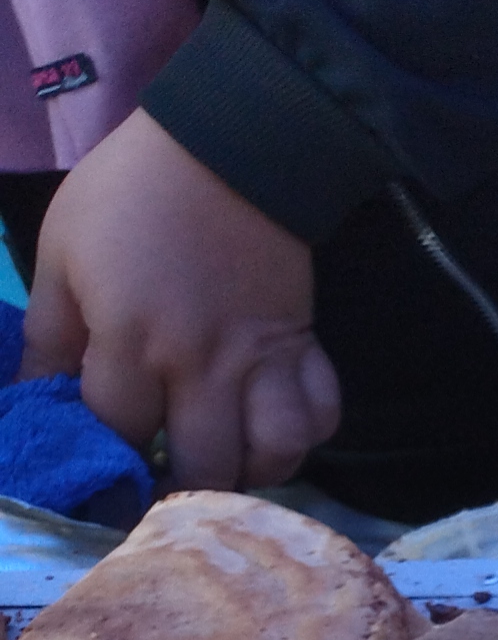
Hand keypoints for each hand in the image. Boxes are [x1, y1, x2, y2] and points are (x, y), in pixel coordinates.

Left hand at [22, 110, 341, 490]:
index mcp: (131, 338)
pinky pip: (322, 413)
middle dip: (178, 492)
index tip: (95, 460)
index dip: (102, 454)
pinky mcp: (304, 345)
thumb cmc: (129, 196)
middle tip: (160, 489)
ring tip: (223, 468)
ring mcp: (262, 359)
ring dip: (250, 474)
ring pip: (275, 452)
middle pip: (202, 464)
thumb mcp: (61, 254)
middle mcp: (201, 363)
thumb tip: (33, 396)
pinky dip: (304, 435)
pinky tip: (272, 432)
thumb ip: (49, 334)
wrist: (229, 148)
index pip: (117, 429)